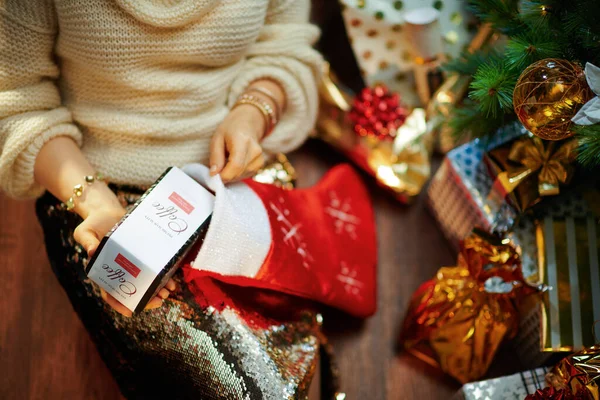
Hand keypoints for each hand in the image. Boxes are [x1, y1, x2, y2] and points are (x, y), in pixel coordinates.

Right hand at [73, 189, 175, 316]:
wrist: (108, 211)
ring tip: (168, 291)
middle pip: (131, 291)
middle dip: (145, 299)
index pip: (109, 293)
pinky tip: (172, 278)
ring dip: (157, 289)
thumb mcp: (85, 231)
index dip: (119, 304)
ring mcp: (132, 265)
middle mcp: (119, 271)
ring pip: (145, 282)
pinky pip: (153, 269)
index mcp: (103, 271)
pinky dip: (162, 275)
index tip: (131, 312)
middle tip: (159, 301)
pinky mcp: (143, 256)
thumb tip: (91, 251)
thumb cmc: (94, 223)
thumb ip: (87, 240)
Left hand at [209, 104, 265, 182]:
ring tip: (226, 161)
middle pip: (238, 173)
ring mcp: (260, 158)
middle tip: (216, 169)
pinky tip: (233, 163)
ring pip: (241, 176)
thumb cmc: (230, 129)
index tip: (213, 175)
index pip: (235, 165)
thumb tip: (214, 174)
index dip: (223, 175)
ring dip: (230, 174)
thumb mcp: (217, 138)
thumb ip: (215, 157)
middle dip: (225, 175)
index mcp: (243, 141)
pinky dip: (236, 173)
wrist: (248, 123)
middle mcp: (255, 151)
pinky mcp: (260, 164)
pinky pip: (245, 175)